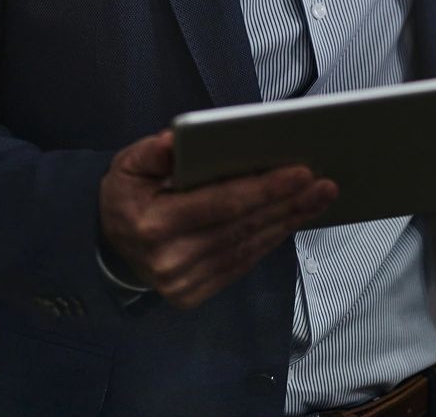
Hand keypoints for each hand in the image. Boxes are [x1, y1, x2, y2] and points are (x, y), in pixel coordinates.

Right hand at [98, 131, 334, 309]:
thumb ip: (152, 152)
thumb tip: (179, 141)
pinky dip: (269, 240)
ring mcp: (184, 283)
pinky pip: (241, 263)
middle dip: (287, 203)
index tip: (301, 171)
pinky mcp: (194, 294)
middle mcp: (170, 260)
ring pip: (247, 247)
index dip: (263, 188)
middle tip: (324, 183)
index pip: (220, 204)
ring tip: (318, 198)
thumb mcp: (127, 166)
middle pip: (242, 227)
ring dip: (286, 221)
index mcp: (153, 225)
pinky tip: (290, 219)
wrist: (111, 247)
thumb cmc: (126, 197)